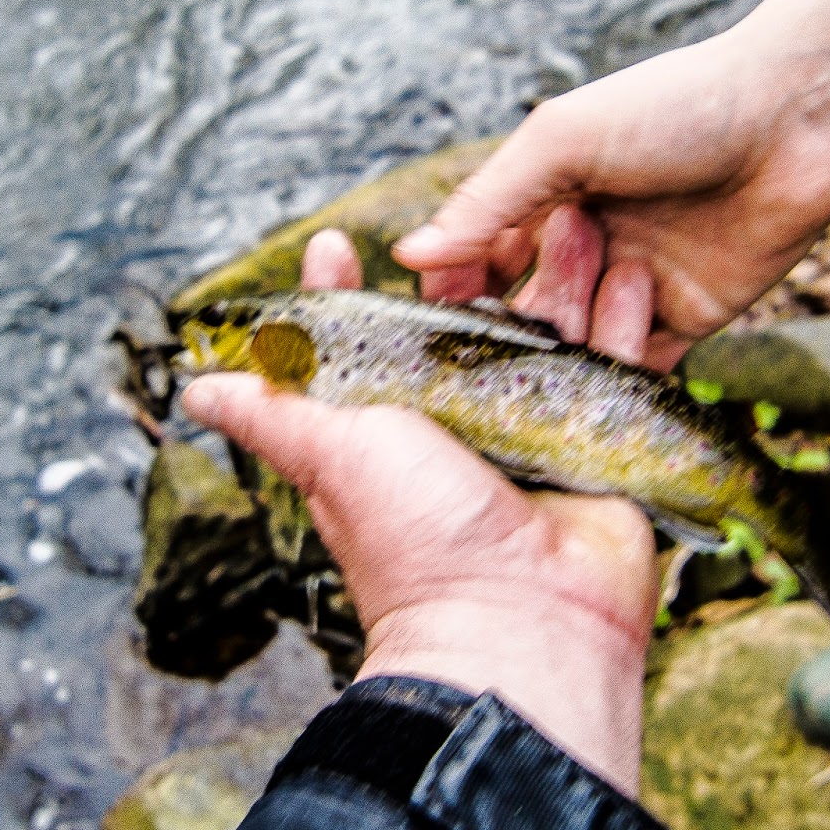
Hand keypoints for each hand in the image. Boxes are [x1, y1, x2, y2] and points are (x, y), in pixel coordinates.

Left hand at [181, 231, 658, 794]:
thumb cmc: (415, 542)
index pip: (368, 341)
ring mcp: (536, 433)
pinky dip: (626, 323)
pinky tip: (634, 272)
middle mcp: (465, 426)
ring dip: (564, 277)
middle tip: (502, 205)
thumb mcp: (329, 457)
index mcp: (394, 427)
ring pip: (551, 335)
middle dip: (484, 264)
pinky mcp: (600, 444)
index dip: (348, 291)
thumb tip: (195, 389)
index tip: (335, 244)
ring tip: (576, 216)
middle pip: (471, 324)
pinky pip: (618, 371)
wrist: (521, 624)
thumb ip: (275, 414)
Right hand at [392, 0, 829, 368]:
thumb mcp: (563, 141)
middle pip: (525, 311)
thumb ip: (487, 202)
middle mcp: (588, 247)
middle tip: (520, 321)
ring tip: (603, 301)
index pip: (481, 257)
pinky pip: (639, 370)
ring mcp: (636, 289)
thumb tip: (409, 255)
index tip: (436, 309)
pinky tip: (604, 384)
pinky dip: (618, 379)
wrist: (799, 120)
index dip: (456, 287)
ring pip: (577, 347)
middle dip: (513, 325)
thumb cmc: (677, 107)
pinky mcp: (688, 323)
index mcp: (551, 197)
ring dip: (575, 338)